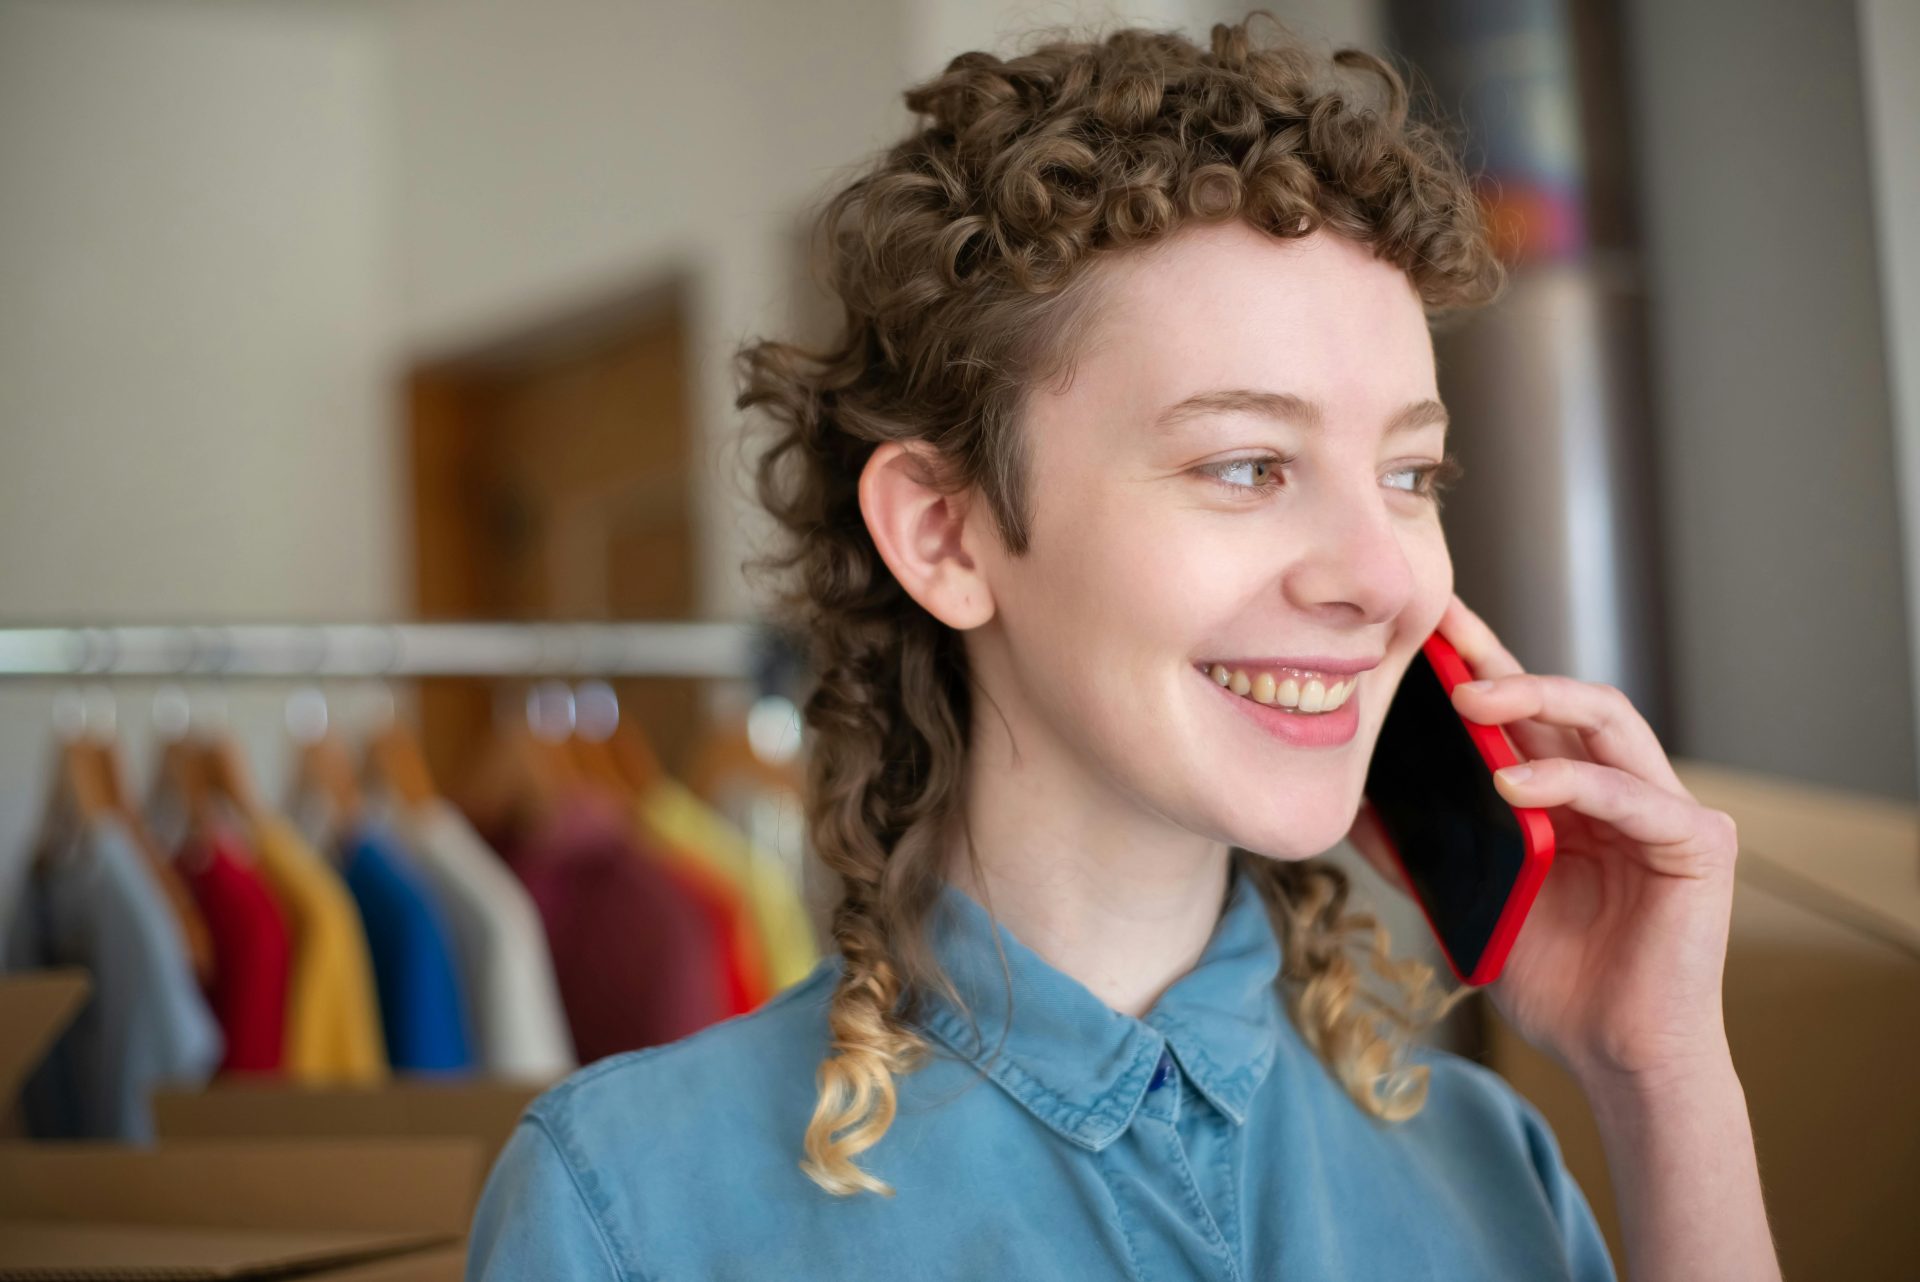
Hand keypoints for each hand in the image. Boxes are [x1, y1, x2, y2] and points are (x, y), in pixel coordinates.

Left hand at [1345, 593, 1740, 1088]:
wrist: (1616, 1060)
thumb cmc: (1556, 984)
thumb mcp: (1469, 906)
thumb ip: (1422, 856)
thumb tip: (1352, 808)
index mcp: (1572, 798)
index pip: (1525, 715)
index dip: (1480, 665)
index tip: (1424, 628)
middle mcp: (1623, 790)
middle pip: (1566, 700)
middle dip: (1503, 661)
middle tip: (1442, 638)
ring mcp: (1666, 811)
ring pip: (1607, 722)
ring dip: (1536, 700)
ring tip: (1468, 701)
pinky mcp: (1698, 844)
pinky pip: (1631, 795)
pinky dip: (1569, 781)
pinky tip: (1512, 783)